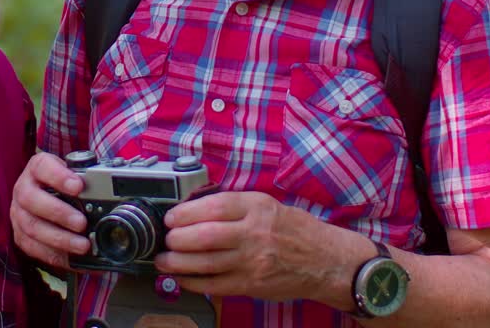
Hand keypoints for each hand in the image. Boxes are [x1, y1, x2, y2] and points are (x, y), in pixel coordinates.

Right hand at [10, 152, 91, 269]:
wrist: (43, 196)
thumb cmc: (62, 185)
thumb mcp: (71, 174)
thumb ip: (85, 178)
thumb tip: (110, 187)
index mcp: (36, 169)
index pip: (42, 166)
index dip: (59, 176)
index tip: (79, 186)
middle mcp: (23, 189)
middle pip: (31, 199)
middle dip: (59, 213)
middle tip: (82, 222)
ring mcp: (18, 213)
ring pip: (32, 227)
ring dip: (59, 238)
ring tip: (82, 245)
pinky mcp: (20, 235)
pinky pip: (32, 247)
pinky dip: (53, 254)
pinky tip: (71, 257)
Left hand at [155, 190, 326, 302]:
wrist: (325, 260)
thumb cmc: (295, 230)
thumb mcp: (267, 205)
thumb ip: (234, 206)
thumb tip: (194, 210)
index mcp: (257, 207)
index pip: (214, 207)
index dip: (186, 213)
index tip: (171, 216)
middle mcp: (254, 234)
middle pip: (205, 236)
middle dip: (177, 238)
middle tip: (166, 239)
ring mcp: (253, 262)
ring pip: (205, 263)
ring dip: (177, 263)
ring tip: (164, 260)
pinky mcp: (251, 285)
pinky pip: (214, 285)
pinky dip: (192, 282)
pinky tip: (181, 278)